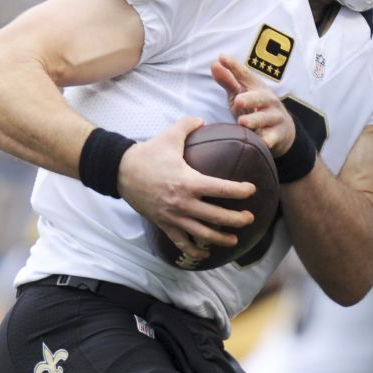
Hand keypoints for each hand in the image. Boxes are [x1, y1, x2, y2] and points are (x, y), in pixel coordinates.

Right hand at [117, 116, 256, 262]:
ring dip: (220, 238)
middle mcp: (183, 202)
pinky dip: (194, 251)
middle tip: (250, 218)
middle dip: (236, 220)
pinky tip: (206, 254)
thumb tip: (203, 119)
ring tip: (234, 239)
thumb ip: (188, 125)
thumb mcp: (169, 135)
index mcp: (188, 181)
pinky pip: (181, 242)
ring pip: (202, 234)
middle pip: (216, 216)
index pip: (221, 189)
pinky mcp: (164, 224)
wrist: (120, 172)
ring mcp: (173, 216)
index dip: (240, 191)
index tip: (252, 190)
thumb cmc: (148, 153)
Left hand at [211, 53, 296, 155]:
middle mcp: (268, 101)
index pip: (245, 75)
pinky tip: (263, 142)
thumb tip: (214, 64)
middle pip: (260, 97)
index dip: (234, 66)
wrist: (284, 130)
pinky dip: (268, 140)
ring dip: (255, 120)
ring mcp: (274, 118)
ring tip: (242, 122)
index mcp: (257, 88)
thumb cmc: (256, 109)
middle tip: (237, 101)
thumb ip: (229, 81)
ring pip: (265, 118)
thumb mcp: (242, 94)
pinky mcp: (278, 135)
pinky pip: (273, 138)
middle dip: (249, 98)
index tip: (222, 58)